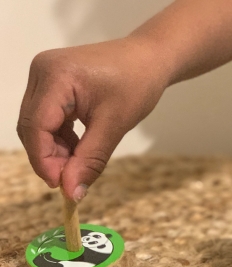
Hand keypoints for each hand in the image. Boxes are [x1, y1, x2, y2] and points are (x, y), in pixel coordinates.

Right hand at [17, 38, 170, 200]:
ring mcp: (46, 77)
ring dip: (56, 151)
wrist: (149, 60)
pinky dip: (61, 139)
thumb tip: (72, 193)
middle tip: (71, 181)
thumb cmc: (137, 85)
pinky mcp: (54, 85)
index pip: (35, 126)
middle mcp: (42, 72)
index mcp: (55, 76)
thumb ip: (90, 160)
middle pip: (33, 126)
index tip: (61, 186)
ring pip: (39, 126)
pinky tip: (79, 151)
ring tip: (79, 166)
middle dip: (50, 158)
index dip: (44, 160)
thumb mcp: (114, 125)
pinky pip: (50, 119)